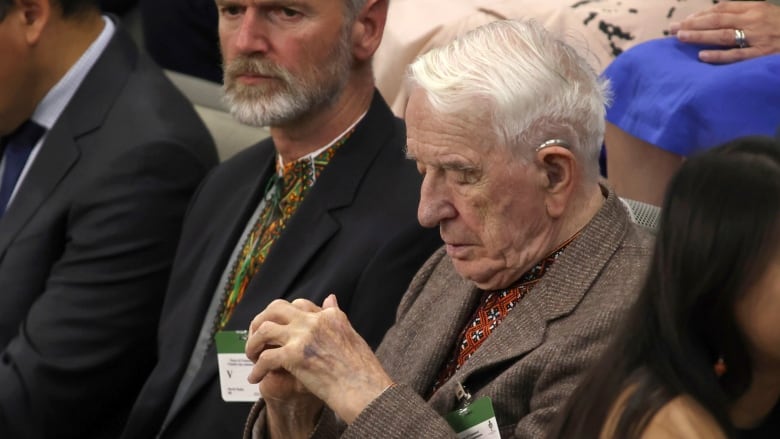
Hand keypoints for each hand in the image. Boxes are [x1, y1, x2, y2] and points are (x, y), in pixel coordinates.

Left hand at [246, 295, 393, 423]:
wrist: (366, 390)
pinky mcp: (294, 356)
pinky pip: (265, 358)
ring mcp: (303, 337)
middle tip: (256, 338)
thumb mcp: (351, 335)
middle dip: (261, 321)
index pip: (299, 305)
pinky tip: (256, 378)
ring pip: (264, 330)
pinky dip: (257, 369)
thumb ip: (336, 316)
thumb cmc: (363, 370)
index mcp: (329, 316)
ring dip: (253, 344)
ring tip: (252, 357)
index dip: (284, 316)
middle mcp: (314, 321)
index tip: (278, 329)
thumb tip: (330, 298)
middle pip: (276, 308)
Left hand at [669, 1, 779, 62]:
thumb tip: (713, 18)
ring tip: (681, 37)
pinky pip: (736, 55)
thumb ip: (741, 13)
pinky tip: (702, 56)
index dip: (700, 15)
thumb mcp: (764, 14)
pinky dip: (718, 56)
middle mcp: (753, 20)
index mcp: (754, 8)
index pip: (721, 9)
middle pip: (717, 20)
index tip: (683, 21)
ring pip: (723, 35)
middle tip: (672, 29)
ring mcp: (757, 38)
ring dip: (700, 36)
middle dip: (692, 24)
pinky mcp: (761, 55)